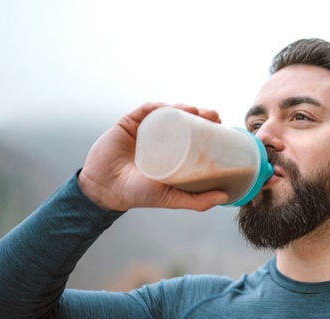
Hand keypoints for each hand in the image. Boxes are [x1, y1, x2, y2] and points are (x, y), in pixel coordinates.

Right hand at [78, 102, 228, 211]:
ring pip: (167, 112)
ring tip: (196, 110)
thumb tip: (224, 197)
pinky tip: (171, 107)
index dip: (208, 128)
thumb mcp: (171, 198)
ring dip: (184, 107)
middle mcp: (160, 138)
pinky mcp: (129, 123)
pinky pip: (146, 110)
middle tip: (214, 116)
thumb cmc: (137, 194)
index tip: (222, 126)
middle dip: (201, 115)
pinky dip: (159, 106)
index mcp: (171, 152)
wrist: (105, 189)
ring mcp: (144, 129)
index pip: (193, 135)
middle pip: (183, 120)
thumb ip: (196, 201)